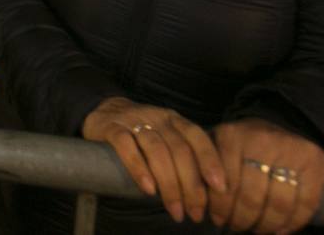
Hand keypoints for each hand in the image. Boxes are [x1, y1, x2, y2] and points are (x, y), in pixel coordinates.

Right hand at [82, 96, 224, 224]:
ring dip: (169, 184)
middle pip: (179, 150)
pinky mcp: (112, 129)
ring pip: (157, 151)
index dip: (210, 161)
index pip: (197, 137)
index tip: (220, 188)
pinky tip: (149, 189)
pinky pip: (127, 147)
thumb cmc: (142, 134)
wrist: (103, 112)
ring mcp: (134, 122)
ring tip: (175, 209)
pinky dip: (139, 169)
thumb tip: (207, 192)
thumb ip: (184, 156)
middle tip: (195, 212)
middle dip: (191, 185)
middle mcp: (157, 118)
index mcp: (175, 120)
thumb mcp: (166, 136)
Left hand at [208, 118, 323, 233]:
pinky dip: (293, 223)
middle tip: (238, 226)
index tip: (219, 219)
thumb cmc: (245, 140)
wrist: (283, 119)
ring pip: (279, 205)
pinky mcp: (315, 164)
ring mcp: (292, 153)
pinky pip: (306, 204)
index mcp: (233, 138)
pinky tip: (281, 230)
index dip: (221, 209)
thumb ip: (210, 169)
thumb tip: (204, 207)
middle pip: (252, 198)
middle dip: (243, 220)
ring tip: (258, 230)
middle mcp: (263, 143)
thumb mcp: (221, 143)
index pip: (225, 185)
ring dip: (267, 225)